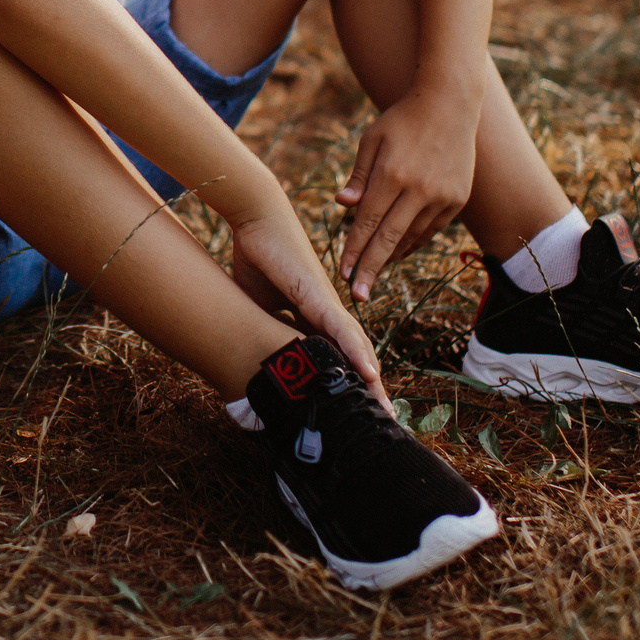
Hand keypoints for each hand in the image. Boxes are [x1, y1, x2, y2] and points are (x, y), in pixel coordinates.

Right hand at [227, 203, 388, 410]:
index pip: (336, 356)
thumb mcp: (258, 304)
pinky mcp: (319, 295)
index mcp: (312, 315)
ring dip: (371, 379)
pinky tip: (371, 374)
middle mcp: (327, 311)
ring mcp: (326, 303)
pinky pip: (343, 329)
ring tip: (384, 409)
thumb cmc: (257, 257)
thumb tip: (255, 353)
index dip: (347, 381)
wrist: (257, 220)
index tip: (357, 409)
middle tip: (383, 419)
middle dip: (368, 389)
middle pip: (355, 356)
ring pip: (356, 347)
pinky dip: (357, 352)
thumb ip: (265, 326)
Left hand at [335, 84, 477, 301]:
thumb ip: (359, 175)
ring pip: (412, 237)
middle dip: (371, 269)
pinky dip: (413, 243)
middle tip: (358, 296)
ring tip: (373, 274)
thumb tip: (343, 205)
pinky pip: (431, 230)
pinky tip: (398, 253)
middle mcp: (420, 189)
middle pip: (390, 238)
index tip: (343, 274)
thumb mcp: (372, 139)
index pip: (368, 222)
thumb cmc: (402, 120)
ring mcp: (443, 196)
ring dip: (391, 257)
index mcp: (393, 174)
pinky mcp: (458, 199)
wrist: (450, 104)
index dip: (354, 250)